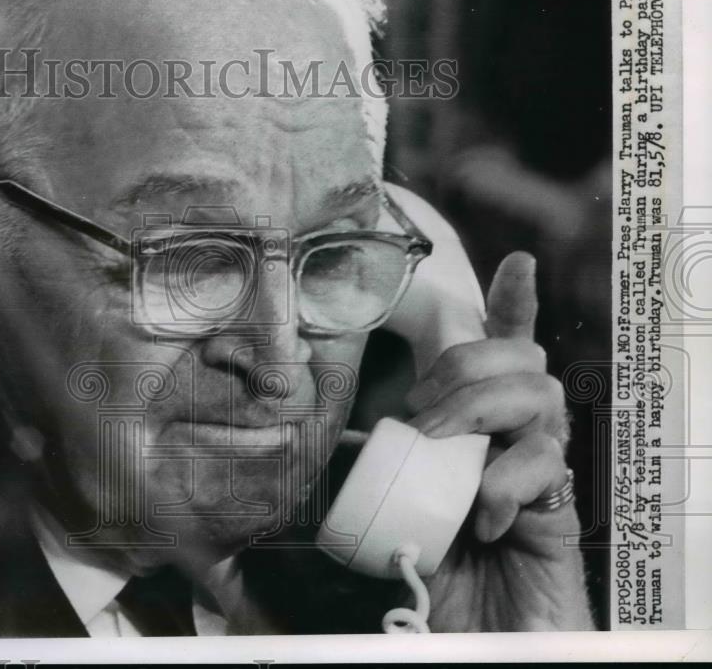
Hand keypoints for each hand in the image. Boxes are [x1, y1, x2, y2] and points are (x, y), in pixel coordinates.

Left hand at [405, 251, 594, 631]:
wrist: (489, 638)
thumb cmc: (446, 570)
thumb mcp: (403, 509)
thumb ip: (383, 472)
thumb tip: (338, 442)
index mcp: (485, 425)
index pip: (506, 349)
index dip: (514, 304)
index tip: (517, 263)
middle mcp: (521, 435)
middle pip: (521, 358)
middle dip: (467, 364)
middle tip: (420, 410)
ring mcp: (541, 468)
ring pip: (538, 396)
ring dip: (478, 410)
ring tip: (440, 450)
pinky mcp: (556, 507)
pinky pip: (544, 466)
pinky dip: (502, 484)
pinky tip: (479, 520)